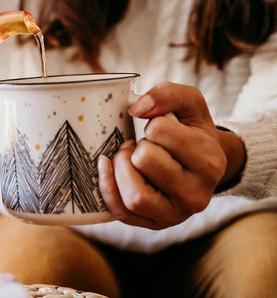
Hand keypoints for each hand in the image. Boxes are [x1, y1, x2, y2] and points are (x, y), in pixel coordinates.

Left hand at [97, 81, 245, 229]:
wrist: (203, 167)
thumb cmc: (192, 132)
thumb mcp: (191, 104)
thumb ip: (169, 94)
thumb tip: (136, 108)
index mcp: (210, 161)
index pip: (160, 131)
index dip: (153, 124)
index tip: (161, 129)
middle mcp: (198, 195)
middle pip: (145, 160)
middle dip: (136, 146)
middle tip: (142, 144)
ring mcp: (176, 215)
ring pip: (134, 195)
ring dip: (121, 168)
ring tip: (128, 158)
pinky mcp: (155, 224)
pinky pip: (121, 213)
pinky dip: (108, 188)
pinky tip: (108, 168)